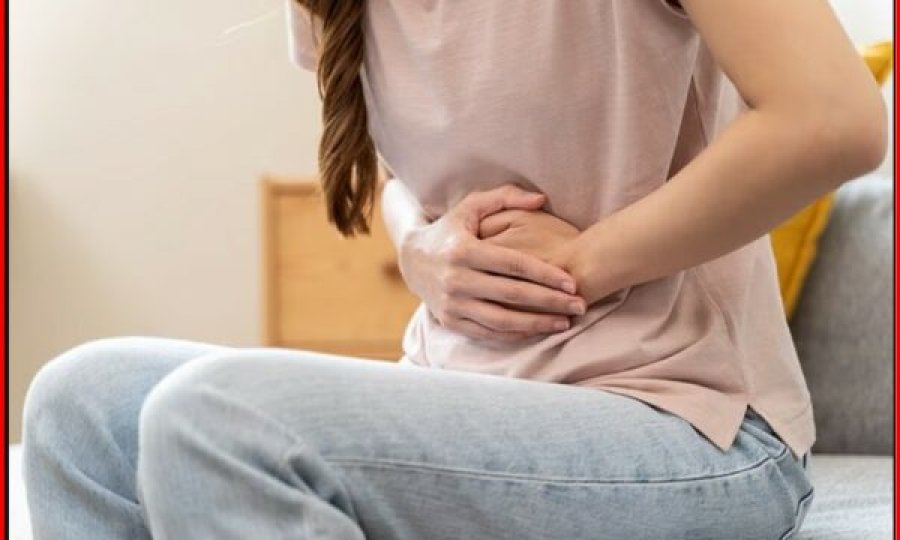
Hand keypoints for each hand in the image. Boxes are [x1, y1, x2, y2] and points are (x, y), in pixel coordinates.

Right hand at [399, 185, 586, 342]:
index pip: (513, 264)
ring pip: (502, 320)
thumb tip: (541, 199)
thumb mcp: (471, 206)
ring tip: (564, 323)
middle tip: (580, 305)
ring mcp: (452, 304)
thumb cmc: (451, 230)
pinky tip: (538, 330)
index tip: (572, 282)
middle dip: (550, 302)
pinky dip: (515, 334)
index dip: (545, 274)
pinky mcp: (450, 321)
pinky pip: (488, 333)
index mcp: (463, 250)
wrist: (412, 259)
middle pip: (512, 294)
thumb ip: (506, 196)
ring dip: (536, 324)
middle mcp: (456, 279)